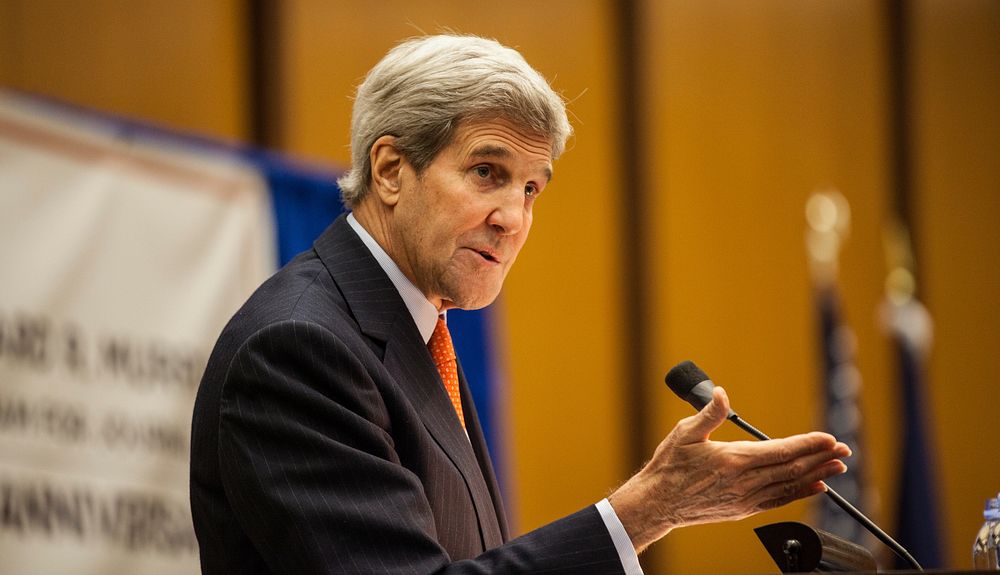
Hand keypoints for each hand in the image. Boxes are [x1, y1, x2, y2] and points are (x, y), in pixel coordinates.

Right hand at [608, 386, 850, 552]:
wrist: (658, 503)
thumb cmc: (669, 466)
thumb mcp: (685, 432)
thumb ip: (709, 413)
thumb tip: (722, 393)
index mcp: (732, 460)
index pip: (780, 450)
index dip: (807, 444)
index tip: (828, 438)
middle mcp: (743, 482)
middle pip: (791, 468)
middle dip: (820, 457)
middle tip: (844, 449)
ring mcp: (745, 499)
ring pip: (789, 485)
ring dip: (817, 475)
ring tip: (837, 466)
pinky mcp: (743, 509)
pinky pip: (779, 500)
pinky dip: (800, 493)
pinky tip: (815, 487)